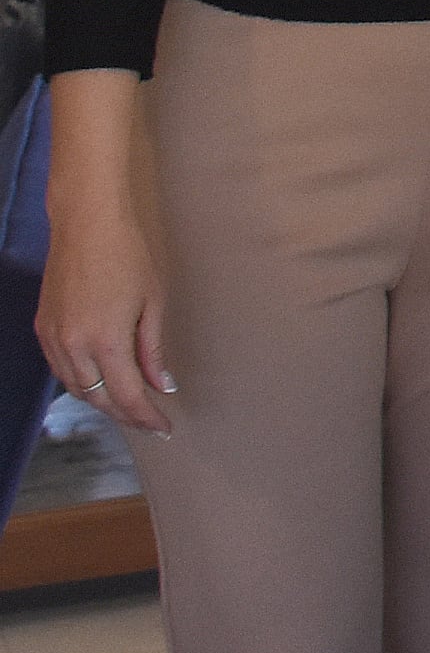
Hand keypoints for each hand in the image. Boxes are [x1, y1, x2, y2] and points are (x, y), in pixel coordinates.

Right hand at [33, 68, 173, 435]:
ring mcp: (53, 337)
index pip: (126, 397)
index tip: (164, 428)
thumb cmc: (129, 256)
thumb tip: (161, 385)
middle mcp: (73, 346)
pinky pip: (61, 369)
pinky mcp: (43, 327)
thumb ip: (153, 350)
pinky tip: (101, 381)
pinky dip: (82, 382)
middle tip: (151, 421)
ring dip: (102, 401)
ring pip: (76, 388)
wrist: (87, 224)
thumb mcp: (154, 303)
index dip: (146, 418)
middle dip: (125, 414)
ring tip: (130, 405)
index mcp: (105, 341)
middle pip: (98, 399)